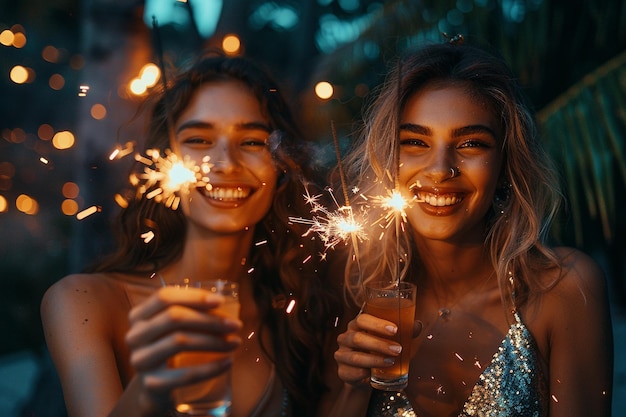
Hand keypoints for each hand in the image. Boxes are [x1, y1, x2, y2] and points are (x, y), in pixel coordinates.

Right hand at [125, 287, 241, 410]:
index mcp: (139, 316)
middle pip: (174, 318)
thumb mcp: (172, 328)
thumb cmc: (169, 350)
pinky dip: (211, 368)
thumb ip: (190, 312)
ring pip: (179, 342)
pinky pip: (186, 374)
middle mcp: (135, 336)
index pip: (164, 297)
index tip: (221, 301)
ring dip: (214, 341)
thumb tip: (226, 305)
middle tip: (236, 325)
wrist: (154, 390)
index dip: (193, 296)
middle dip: (210, 320)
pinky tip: (228, 362)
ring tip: (235, 343)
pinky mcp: (151, 384)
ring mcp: (141, 360)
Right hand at [334, 313, 421, 386]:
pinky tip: (371, 374)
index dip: (377, 324)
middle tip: (398, 349)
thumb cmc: (379, 351)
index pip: (362, 319)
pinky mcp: (342, 371)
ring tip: (391, 361)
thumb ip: (404, 331)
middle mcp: (346, 337)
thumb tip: (417, 325)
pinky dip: (362, 373)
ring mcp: (342, 354)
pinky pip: (350, 372)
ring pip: (355, 357)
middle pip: (358, 337)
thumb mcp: (391, 340)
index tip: (395, 329)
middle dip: (379, 344)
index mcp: (357, 325)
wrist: (366, 374)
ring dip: (374, 360)